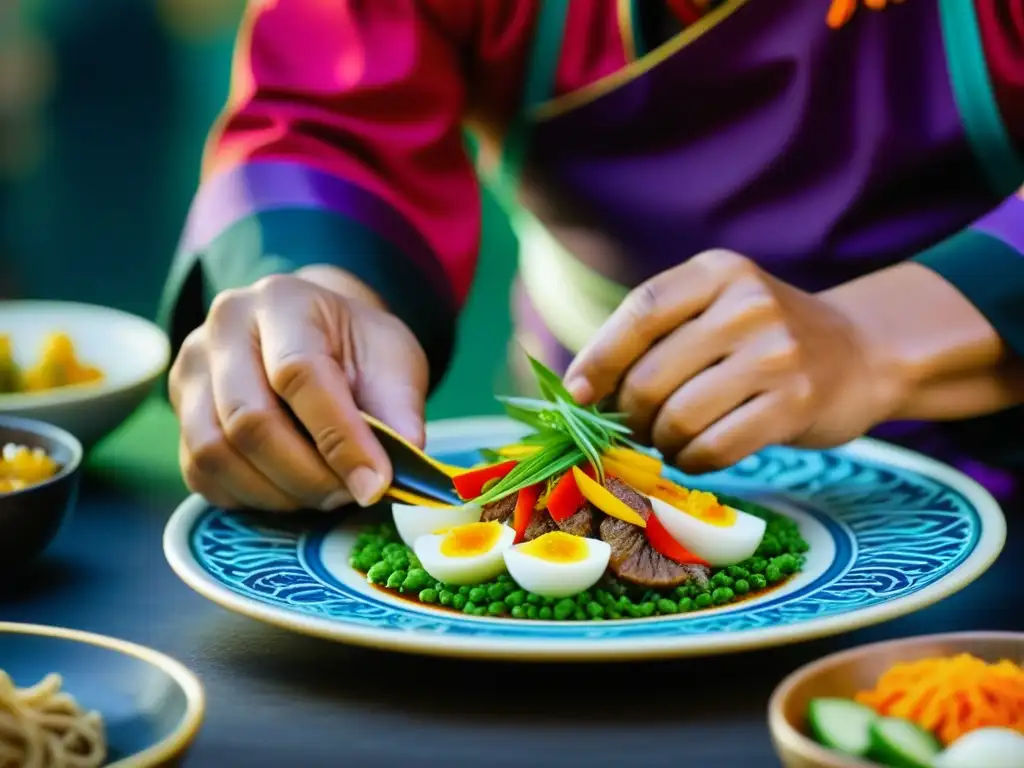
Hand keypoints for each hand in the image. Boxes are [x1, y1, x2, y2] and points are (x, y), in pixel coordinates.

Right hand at [169, 269, 428, 510]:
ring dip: (277, 492)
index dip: (339, 438)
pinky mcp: (180, 413)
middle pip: (249, 420)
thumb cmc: (356, 349)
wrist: (317, 337)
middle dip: (307, 475)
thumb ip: (399, 414)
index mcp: (282, 300)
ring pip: (215, 452)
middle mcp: (224, 327)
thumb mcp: (394, 364)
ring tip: (324, 493)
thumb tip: (392, 476)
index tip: (374, 484)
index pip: (299, 373)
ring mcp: (192, 370)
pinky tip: (290, 491)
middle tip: (350, 494)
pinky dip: (249, 497)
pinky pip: (201, 474)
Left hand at [564, 250, 896, 471]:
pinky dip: (691, 460)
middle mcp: (748, 305)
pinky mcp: (794, 404)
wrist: (863, 354)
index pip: (640, 312)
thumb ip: (657, 333)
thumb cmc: (763, 338)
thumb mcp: (716, 307)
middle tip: (633, 426)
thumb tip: (580, 389)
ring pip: (678, 418)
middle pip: (650, 376)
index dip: (598, 358)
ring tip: (668, 438)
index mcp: (718, 272)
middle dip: (629, 414)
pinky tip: (696, 452)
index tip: (576, 394)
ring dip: (660, 441)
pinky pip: (713, 448)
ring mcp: (776, 354)